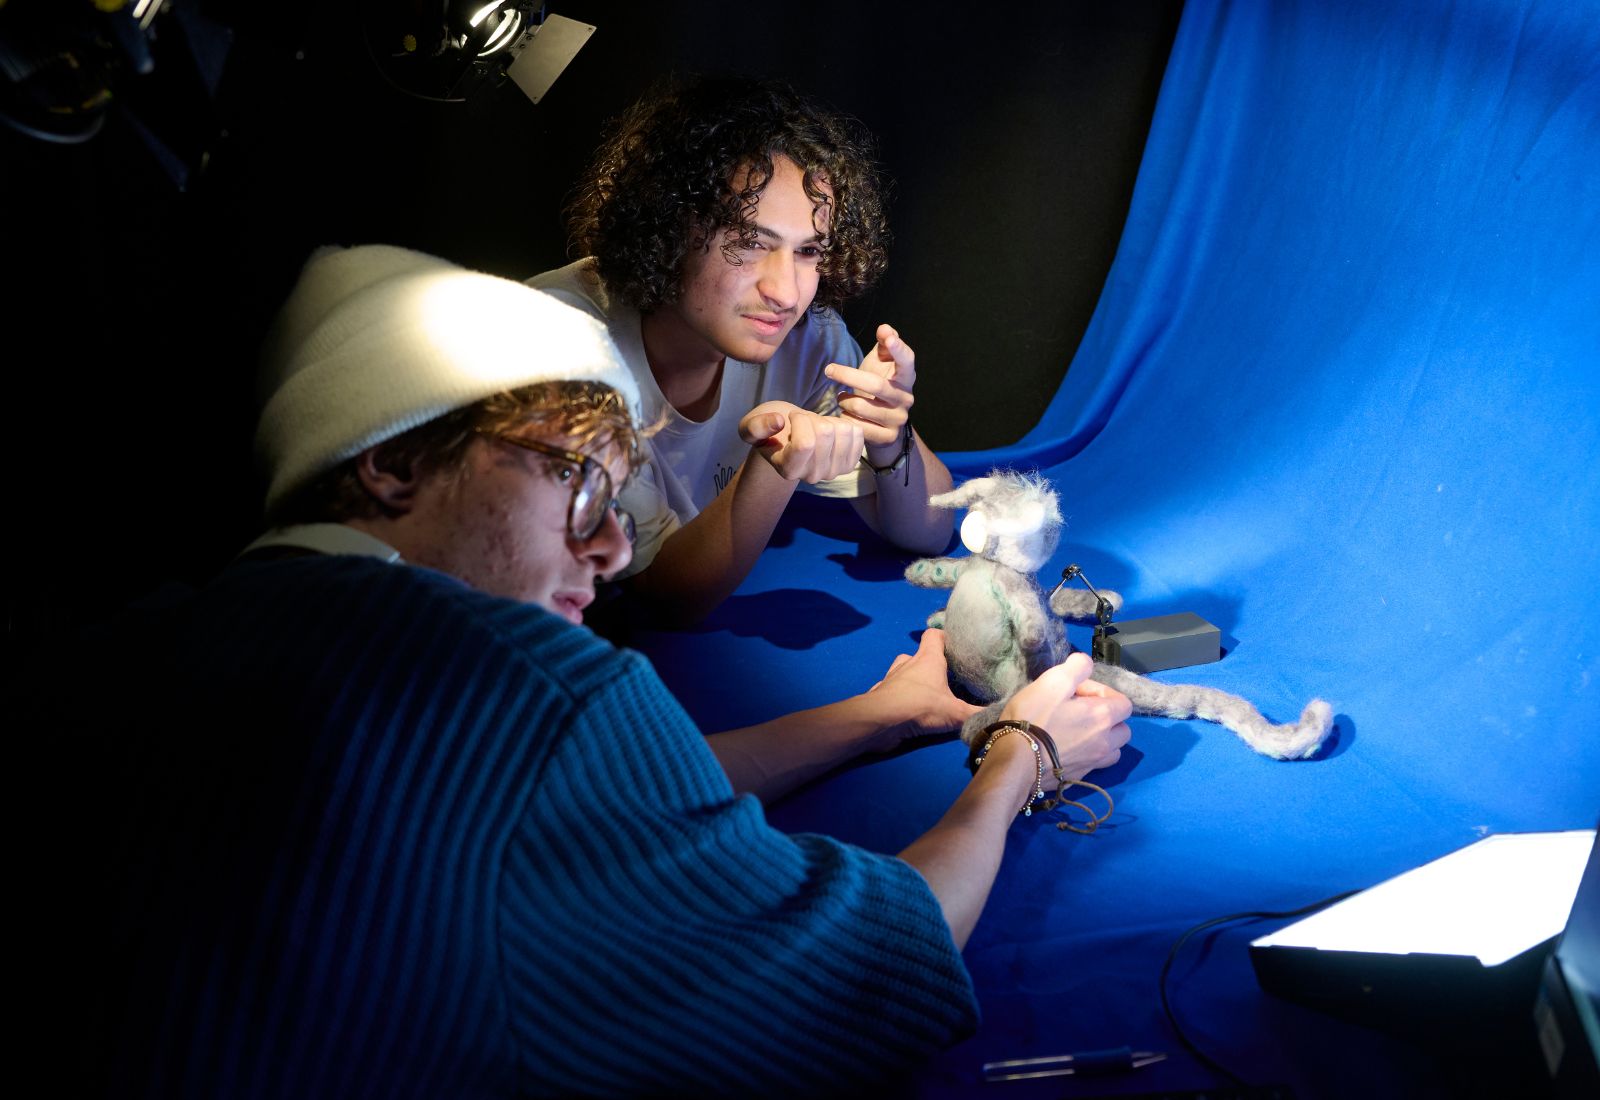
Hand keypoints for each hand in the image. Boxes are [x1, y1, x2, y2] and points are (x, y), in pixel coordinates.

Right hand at [739, 400, 863, 482]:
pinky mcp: (850, 463)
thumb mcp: (751, 425)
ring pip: (844, 431)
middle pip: (825, 434)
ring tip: (816, 427)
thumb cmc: (770, 430)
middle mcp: (812, 476)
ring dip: (830, 420)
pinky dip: (845, 423)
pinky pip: (857, 432)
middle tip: (804, 422)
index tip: (791, 416)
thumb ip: (756, 426)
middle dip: (814, 417)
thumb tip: (778, 422)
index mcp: (788, 469)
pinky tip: (831, 430)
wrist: (788, 439)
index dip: (799, 419)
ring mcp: (834, 472)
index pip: (805, 443)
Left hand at [825, 323, 914, 454]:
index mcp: (905, 377)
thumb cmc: (879, 386)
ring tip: (841, 399)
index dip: (898, 349)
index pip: (907, 360)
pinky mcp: (888, 437)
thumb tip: (884, 328)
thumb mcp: (881, 364)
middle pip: (875, 385)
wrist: (885, 424)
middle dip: (848, 375)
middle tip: (829, 370)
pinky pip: (858, 426)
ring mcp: (898, 419)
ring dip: (844, 401)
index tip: (888, 337)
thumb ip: (884, 343)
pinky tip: (846, 415)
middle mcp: (906, 398)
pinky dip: (846, 418)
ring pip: (862, 407)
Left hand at [864, 629, 980, 749]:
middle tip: (946, 679)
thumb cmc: (920, 706)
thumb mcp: (956, 713)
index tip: (955, 647)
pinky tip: (908, 709)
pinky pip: (893, 690)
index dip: (944, 637)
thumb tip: (1001, 714)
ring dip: (914, 680)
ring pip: (904, 672)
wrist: (880, 721)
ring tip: (928, 695)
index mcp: (927, 658)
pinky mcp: (881, 693)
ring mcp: (891, 677)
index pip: (934, 635)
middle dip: (931, 665)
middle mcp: (908, 663)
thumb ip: (978, 714)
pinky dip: (900, 696)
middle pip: (920, 655)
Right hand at [1002, 653, 1131, 780]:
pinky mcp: (1078, 777)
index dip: (1102, 692)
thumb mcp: (1054, 680)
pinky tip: (1068, 749)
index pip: (1124, 702)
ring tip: (1079, 733)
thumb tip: (1086, 663)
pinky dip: (1089, 756)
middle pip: (1123, 728)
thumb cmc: (1035, 717)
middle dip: (1108, 718)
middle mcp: (1106, 742)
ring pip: (1113, 750)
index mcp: (1104, 716)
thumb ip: (1077, 667)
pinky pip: (1094, 765)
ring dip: (1103, 740)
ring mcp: (1093, 763)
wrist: (1016, 761)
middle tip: (1080, 712)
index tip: (1078, 692)